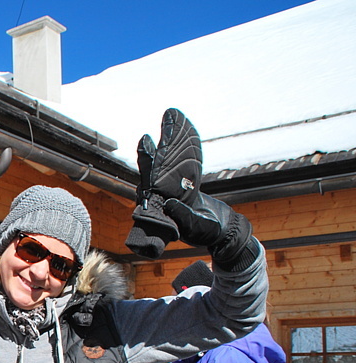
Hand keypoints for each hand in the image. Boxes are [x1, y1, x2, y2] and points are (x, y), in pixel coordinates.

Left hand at [139, 109, 254, 267]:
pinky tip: (178, 136)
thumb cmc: (206, 232)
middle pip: (153, 175)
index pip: (148, 188)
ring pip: (164, 169)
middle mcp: (161, 198)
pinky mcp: (182, 185)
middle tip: (145, 138)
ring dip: (163, 150)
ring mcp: (171, 191)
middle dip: (150, 156)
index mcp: (159, 209)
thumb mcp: (195, 226)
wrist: (221, 229)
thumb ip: (183, 216)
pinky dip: (178, 153)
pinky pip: (178, 168)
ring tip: (162, 130)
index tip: (142, 159)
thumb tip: (169, 202)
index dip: (145, 172)